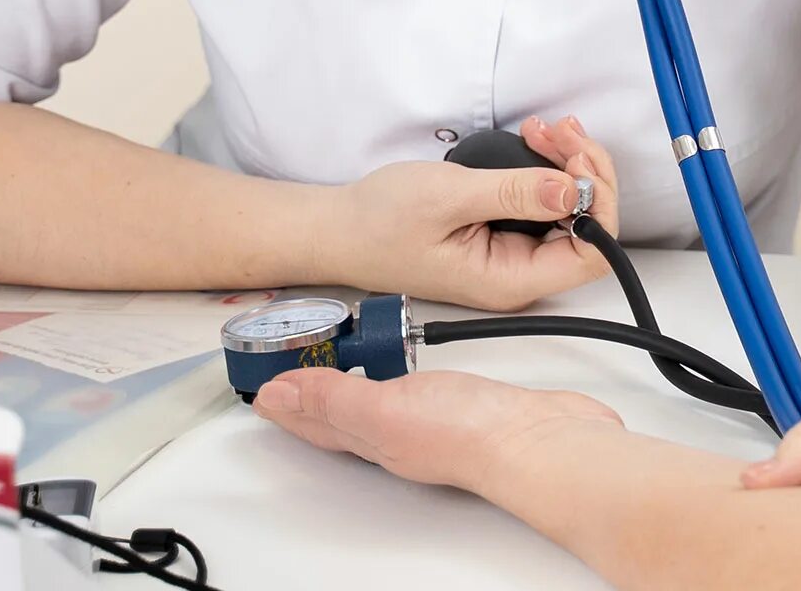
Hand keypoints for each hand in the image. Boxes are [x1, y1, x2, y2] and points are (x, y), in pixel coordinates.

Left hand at [253, 366, 620, 495]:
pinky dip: (397, 376)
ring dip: (352, 381)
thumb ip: (332, 399)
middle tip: (288, 363)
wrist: (541, 441)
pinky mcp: (463, 406)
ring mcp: (430, 422)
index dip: (285, 404)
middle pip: (340, 415)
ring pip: (375, 402)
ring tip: (334, 360)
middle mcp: (396, 435)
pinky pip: (414, 389)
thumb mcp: (385, 409)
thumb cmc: (471, 432)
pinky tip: (405, 368)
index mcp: (371, 438)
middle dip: (312, 391)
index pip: (314, 422)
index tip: (259, 381)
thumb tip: (277, 396)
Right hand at [317, 115, 620, 310]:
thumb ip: (513, 194)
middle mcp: (520, 273)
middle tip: (559, 131)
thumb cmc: (380, 222)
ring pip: (571, 208)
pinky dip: (548, 167)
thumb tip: (573, 190)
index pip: (592, 252)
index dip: (598, 202)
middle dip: (584, 170)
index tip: (574, 160)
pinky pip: (544, 202)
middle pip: (590, 225)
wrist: (339, 228)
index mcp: (511, 279)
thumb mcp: (448, 198)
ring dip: (568, 162)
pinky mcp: (503, 234)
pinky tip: (535, 140)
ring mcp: (513, 254)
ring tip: (545, 129)